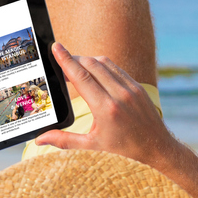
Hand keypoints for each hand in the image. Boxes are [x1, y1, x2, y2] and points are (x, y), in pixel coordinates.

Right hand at [33, 43, 179, 167]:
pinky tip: (93, 71)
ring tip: (74, 65)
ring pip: (105, 63)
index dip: (66, 60)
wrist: (157, 148)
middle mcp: (119, 94)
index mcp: (106, 109)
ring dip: (88, 60)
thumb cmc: (124, 150)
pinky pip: (116, 69)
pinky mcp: (138, 86)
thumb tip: (39, 140)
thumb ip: (64, 141)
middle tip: (59, 58)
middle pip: (91, 65)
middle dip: (74, 59)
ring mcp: (131, 88)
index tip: (56, 47)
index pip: (82, 76)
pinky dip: (102, 66)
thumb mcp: (92, 146)